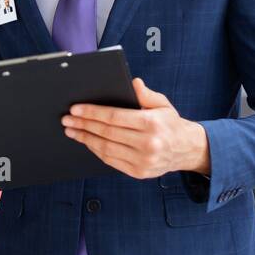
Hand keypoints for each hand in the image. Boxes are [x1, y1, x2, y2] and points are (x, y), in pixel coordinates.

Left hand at [61, 78, 210, 179]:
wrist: (186, 150)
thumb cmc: (170, 124)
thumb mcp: (162, 104)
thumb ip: (146, 94)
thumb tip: (133, 83)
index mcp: (152, 124)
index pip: (114, 117)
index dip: (92, 113)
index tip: (76, 109)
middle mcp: (148, 144)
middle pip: (107, 133)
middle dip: (83, 125)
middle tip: (67, 119)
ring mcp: (143, 160)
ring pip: (106, 149)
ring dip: (85, 139)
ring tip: (72, 131)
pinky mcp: (139, 172)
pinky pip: (111, 161)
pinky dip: (96, 150)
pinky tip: (87, 141)